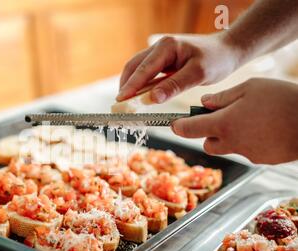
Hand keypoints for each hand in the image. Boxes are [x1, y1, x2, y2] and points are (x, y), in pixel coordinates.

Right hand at [117, 33, 241, 102]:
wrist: (229, 51)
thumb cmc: (217, 59)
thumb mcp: (198, 74)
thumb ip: (174, 86)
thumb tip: (151, 99)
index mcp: (167, 46)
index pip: (143, 69)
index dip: (130, 86)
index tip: (121, 100)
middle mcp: (160, 47)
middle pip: (134, 67)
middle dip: (125, 86)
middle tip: (120, 106)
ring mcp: (160, 54)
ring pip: (137, 70)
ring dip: (131, 86)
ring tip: (126, 104)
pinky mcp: (163, 62)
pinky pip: (146, 74)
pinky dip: (140, 86)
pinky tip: (139, 97)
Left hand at [172, 78, 297, 163]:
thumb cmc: (283, 100)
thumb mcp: (250, 88)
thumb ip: (223, 97)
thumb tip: (205, 103)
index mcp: (223, 124)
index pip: (189, 130)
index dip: (178, 126)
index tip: (174, 123)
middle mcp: (231, 143)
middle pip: (207, 143)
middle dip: (208, 132)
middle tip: (222, 116)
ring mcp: (247, 153)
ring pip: (227, 147)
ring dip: (229, 136)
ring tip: (249, 119)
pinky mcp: (261, 159)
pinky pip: (246, 150)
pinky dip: (248, 141)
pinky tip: (263, 128)